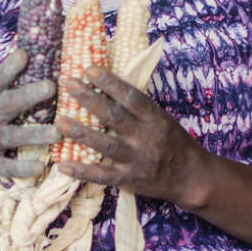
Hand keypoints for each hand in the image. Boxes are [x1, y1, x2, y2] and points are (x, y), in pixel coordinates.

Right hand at [0, 48, 59, 184]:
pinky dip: (23, 168)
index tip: (24, 53)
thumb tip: (29, 56)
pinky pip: (7, 167)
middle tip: (51, 86)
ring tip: (57, 133)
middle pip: (8, 104)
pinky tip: (40, 168)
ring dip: (35, 134)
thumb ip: (3, 88)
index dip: (9, 67)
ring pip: (12, 136)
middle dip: (29, 95)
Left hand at [55, 66, 207, 203]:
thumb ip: (138, 108)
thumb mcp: (162, 119)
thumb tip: (107, 86)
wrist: (191, 177)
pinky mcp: (129, 180)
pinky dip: (82, 171)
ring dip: (81, 133)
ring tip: (60, 122)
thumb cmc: (174, 143)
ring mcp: (137, 160)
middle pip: (114, 117)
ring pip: (105, 145)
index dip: (110, 83)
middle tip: (68, 85)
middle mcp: (146, 138)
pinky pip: (102, 176)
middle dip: (89, 99)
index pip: (131, 97)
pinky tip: (63, 165)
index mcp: (155, 119)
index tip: (89, 70)